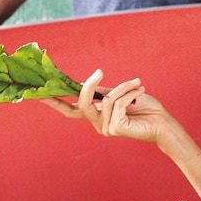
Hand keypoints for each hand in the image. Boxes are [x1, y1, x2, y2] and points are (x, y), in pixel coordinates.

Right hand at [41, 69, 170, 143]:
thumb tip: (88, 82)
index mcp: (96, 116)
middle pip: (80, 105)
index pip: (69, 110)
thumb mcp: (120, 94)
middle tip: (100, 72)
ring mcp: (105, 129)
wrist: (163, 122)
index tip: (37, 93)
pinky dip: (130, 93)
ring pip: (105, 100)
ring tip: (138, 84)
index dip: (54, 101)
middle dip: (88, 87)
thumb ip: (104, 91)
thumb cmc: (145, 107)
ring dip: (123, 88)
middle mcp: (97, 125)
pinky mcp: (115, 129)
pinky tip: (141, 93)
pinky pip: (116, 103)